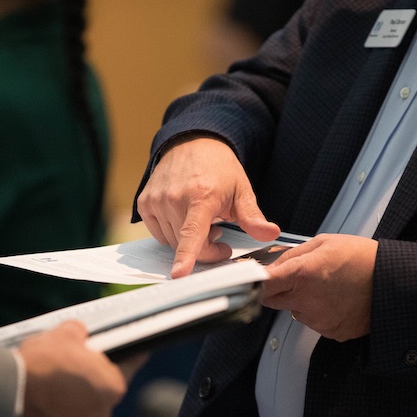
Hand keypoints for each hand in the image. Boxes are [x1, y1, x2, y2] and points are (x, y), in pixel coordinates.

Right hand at [11, 321, 126, 416]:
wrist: (11, 389)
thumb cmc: (45, 360)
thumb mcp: (66, 333)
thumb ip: (80, 332)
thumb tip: (78, 334)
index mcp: (114, 386)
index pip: (129, 365)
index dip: (127, 352)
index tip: (129, 346)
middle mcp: (101, 411)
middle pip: (103, 386)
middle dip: (93, 372)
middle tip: (80, 356)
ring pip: (82, 403)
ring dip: (74, 391)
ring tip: (58, 372)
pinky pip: (61, 415)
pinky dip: (56, 404)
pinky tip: (45, 390)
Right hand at [136, 137, 279, 276]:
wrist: (192, 142)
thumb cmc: (219, 169)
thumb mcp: (242, 190)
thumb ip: (253, 217)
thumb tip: (271, 233)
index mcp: (202, 196)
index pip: (192, 233)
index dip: (186, 256)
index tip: (179, 274)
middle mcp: (175, 198)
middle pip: (187, 245)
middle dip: (206, 249)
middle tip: (220, 234)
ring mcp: (156, 200)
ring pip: (172, 243)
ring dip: (189, 241)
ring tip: (203, 222)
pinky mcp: (145, 203)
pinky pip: (158, 234)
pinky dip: (172, 233)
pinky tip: (184, 218)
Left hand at [262, 234, 377, 341]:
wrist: (394, 282)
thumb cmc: (363, 258)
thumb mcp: (324, 243)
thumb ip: (293, 254)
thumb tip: (274, 262)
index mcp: (302, 274)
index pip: (262, 283)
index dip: (255, 281)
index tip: (254, 278)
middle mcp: (307, 300)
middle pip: (272, 300)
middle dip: (278, 289)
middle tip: (297, 278)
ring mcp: (318, 319)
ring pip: (294, 311)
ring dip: (301, 301)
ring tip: (326, 287)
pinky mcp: (331, 332)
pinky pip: (314, 322)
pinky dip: (319, 313)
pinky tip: (336, 300)